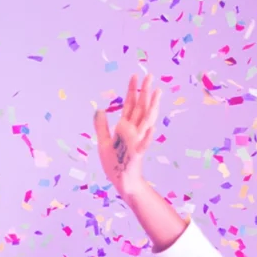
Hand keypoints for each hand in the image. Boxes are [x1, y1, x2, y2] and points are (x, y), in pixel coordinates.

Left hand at [94, 74, 160, 196]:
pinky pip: (144, 144)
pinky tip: (152, 127)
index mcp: (125, 128)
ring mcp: (137, 141)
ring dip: (152, 107)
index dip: (132, 90)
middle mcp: (133, 132)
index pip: (130, 105)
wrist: (120, 182)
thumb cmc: (114, 164)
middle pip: (140, 108)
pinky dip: (148, 136)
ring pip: (146, 121)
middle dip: (145, 92)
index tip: (135, 76)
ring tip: (158, 93)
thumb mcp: (103, 142)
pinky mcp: (137, 154)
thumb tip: (99, 109)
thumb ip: (101, 126)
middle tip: (150, 75)